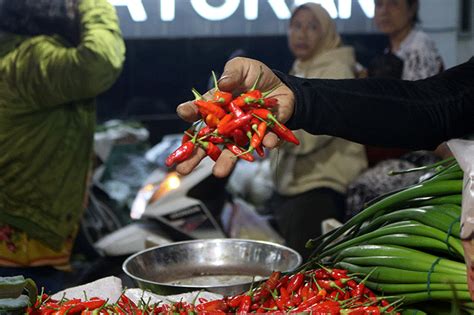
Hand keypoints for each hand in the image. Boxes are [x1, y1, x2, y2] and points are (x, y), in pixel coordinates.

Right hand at [176, 57, 294, 177]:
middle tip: (182, 169)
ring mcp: (244, 133)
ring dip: (226, 161)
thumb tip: (223, 85)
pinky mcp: (264, 136)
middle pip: (207, 141)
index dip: (190, 111)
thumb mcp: (243, 67)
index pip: (198, 111)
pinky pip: (264, 142)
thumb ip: (233, 72)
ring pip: (231, 150)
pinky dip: (266, 143)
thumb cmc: (256, 77)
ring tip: (219, 173)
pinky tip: (267, 146)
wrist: (282, 87)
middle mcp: (226, 124)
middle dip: (195, 156)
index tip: (184, 112)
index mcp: (216, 107)